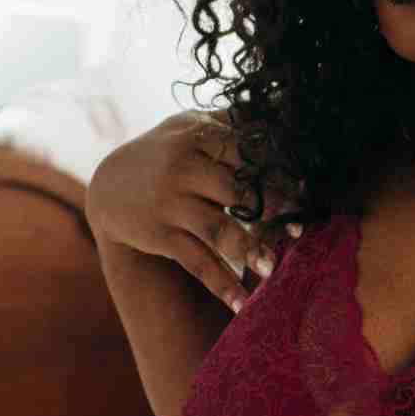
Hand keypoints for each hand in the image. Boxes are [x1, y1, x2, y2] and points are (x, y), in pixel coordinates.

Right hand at [85, 111, 306, 312]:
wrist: (109, 187)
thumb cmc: (166, 153)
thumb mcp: (190, 129)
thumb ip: (231, 122)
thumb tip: (286, 110)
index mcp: (197, 136)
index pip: (246, 154)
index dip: (277, 173)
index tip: (304, 191)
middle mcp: (182, 168)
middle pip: (237, 192)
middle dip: (272, 212)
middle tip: (299, 230)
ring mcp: (170, 204)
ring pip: (217, 230)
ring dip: (248, 250)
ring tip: (273, 268)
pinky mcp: (161, 236)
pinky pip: (196, 263)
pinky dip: (220, 285)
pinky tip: (242, 305)